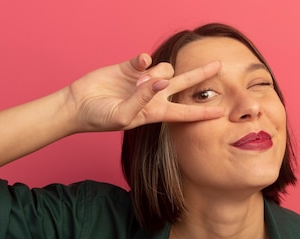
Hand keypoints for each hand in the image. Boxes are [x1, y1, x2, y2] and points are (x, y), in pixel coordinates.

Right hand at [65, 53, 223, 132]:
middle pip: (184, 84)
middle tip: (218, 65)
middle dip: (201, 74)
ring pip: (165, 68)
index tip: (221, 112)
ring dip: (156, 73)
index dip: (202, 112)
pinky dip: (145, 60)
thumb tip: (160, 82)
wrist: (78, 105)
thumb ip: (142, 100)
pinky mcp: (131, 67)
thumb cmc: (99, 118)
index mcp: (154, 112)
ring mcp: (143, 80)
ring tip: (137, 84)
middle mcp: (152, 96)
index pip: (184, 112)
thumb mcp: (122, 116)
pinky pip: (146, 58)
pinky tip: (138, 65)